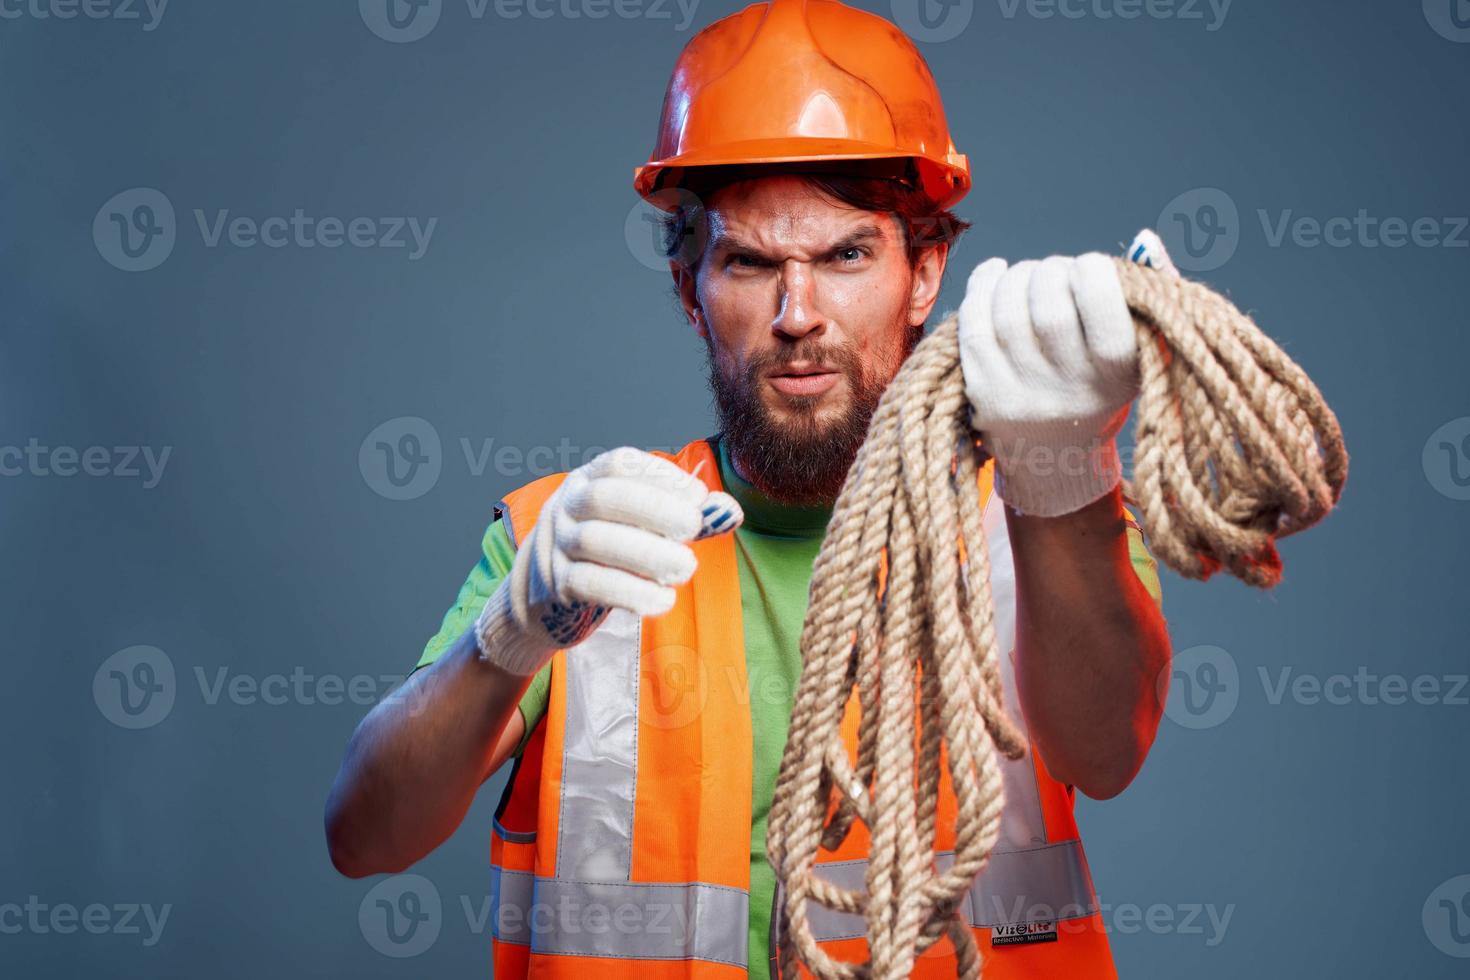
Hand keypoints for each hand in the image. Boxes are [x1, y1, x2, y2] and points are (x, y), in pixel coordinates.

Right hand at [474, 447, 742, 674]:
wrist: (542, 599)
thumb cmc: (606, 551)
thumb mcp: (635, 524)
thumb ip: (681, 515)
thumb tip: (730, 511)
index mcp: (588, 480)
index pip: (620, 464)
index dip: (660, 476)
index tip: (698, 495)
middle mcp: (568, 506)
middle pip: (605, 498)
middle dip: (654, 509)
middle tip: (693, 527)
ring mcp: (558, 545)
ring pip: (598, 542)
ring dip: (647, 555)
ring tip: (686, 568)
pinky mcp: (558, 586)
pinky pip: (592, 584)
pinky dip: (631, 592)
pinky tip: (663, 600)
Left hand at [957, 252, 1138, 516]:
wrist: (1056, 452)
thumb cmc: (1101, 381)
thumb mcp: (1141, 351)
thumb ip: (1149, 296)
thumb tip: (1144, 240)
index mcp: (1118, 378)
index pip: (1104, 314)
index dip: (1092, 274)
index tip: (1089, 266)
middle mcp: (1070, 393)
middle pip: (1048, 310)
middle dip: (1048, 272)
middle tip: (1053, 272)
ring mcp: (1023, 397)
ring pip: (1006, 314)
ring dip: (1015, 277)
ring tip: (1027, 276)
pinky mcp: (985, 395)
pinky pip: (973, 328)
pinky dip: (981, 289)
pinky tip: (994, 274)